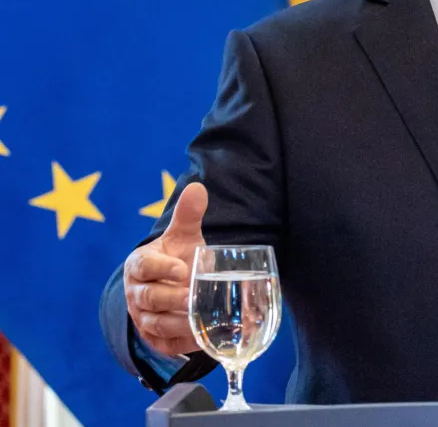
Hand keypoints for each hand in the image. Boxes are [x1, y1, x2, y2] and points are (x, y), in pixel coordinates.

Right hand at [124, 182, 207, 355]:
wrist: (170, 288)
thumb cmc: (176, 257)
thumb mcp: (182, 237)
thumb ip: (188, 214)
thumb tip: (197, 187)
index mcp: (140, 265)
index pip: (143, 266)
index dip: (159, 268)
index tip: (180, 268)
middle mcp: (137, 294)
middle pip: (149, 298)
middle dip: (170, 298)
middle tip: (191, 296)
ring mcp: (145, 319)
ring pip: (157, 324)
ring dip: (178, 323)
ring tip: (199, 318)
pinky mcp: (157, 339)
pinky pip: (167, 345)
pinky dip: (183, 343)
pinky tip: (203, 339)